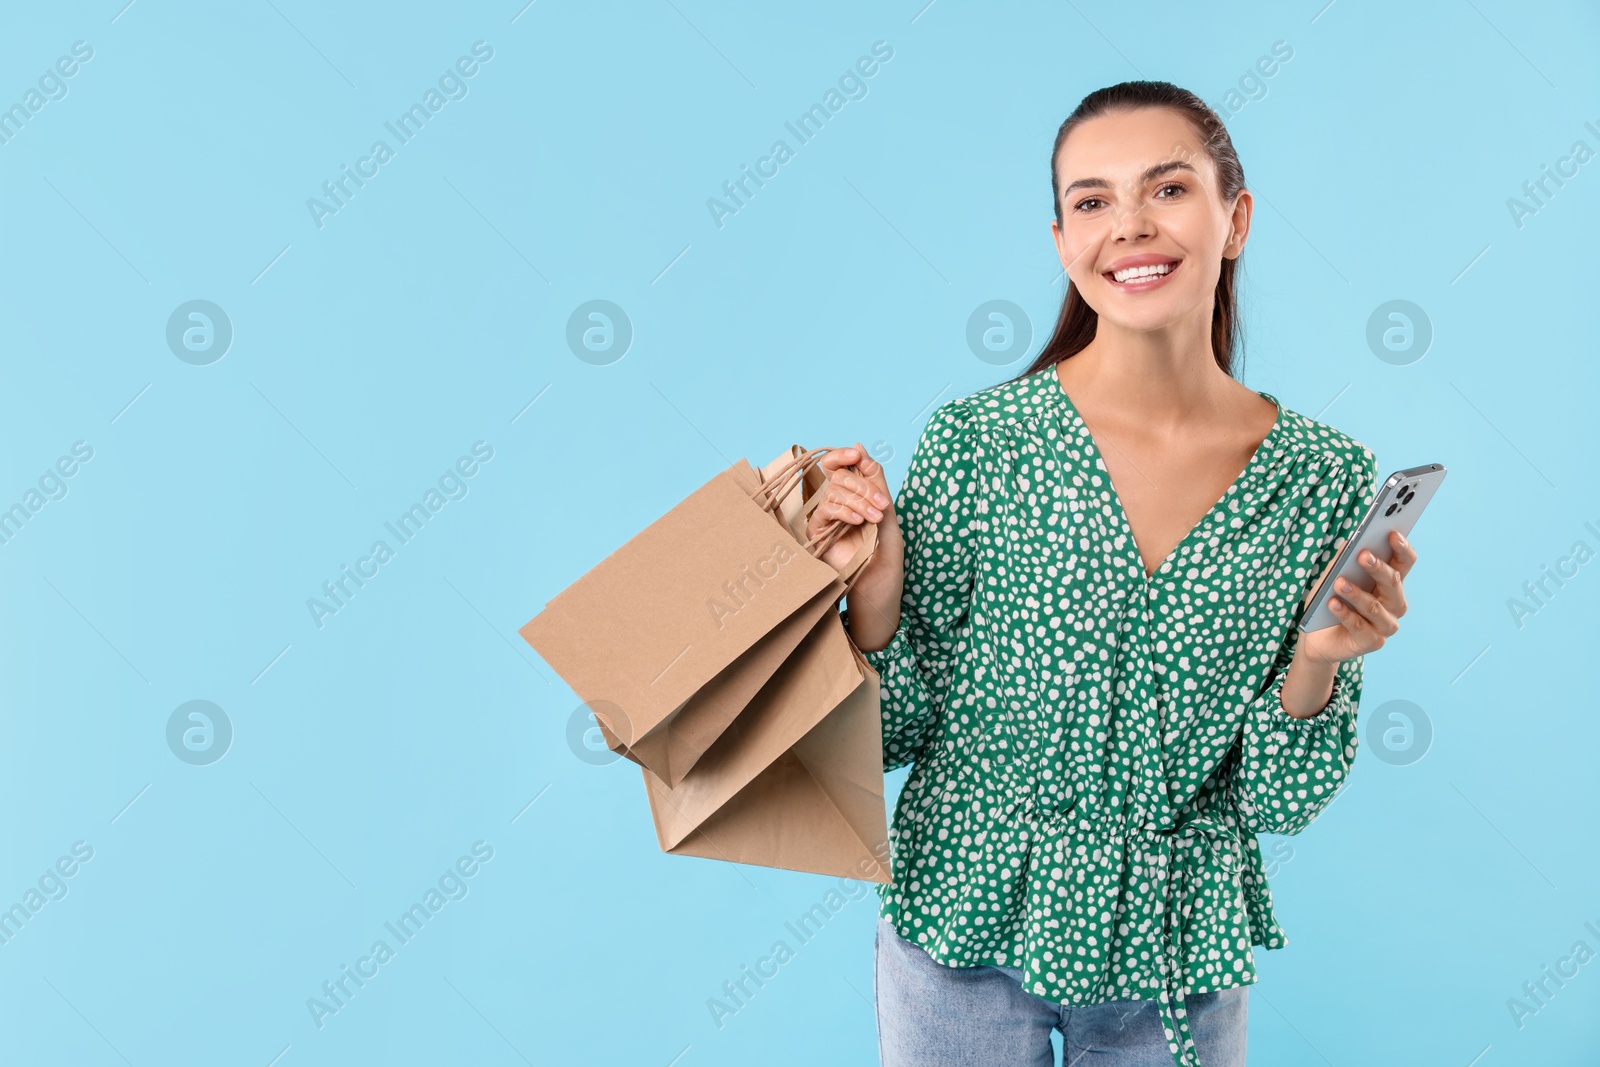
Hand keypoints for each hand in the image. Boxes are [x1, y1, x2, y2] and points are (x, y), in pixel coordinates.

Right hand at [806, 443, 899, 586]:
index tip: (857, 457)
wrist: (879, 592)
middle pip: (839, 477)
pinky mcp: (818, 534)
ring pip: (833, 492)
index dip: (844, 456)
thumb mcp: (887, 513)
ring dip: (858, 502)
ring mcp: (828, 519)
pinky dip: (843, 512)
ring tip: (874, 520)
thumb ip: (875, 480)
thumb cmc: (886, 558)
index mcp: (856, 497)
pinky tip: (858, 522)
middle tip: (881, 505)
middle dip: (862, 486)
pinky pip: (825, 511)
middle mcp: (840, 505)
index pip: (841, 466)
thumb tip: (859, 446)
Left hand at [1299, 530, 1416, 666]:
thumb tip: (1349, 542)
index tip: (1392, 533)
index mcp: (1391, 583)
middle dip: (1378, 568)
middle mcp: (1395, 604)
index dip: (1402, 549)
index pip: (1405, 563)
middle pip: (1393, 583)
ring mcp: (1386, 625)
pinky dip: (1345, 614)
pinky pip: (1360, 626)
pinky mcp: (1372, 642)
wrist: (1317, 637)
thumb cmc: (1330, 601)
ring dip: (1356, 593)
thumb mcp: (1334, 577)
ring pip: (1375, 607)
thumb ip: (1344, 561)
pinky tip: (1332, 603)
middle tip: (1363, 555)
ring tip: (1339, 582)